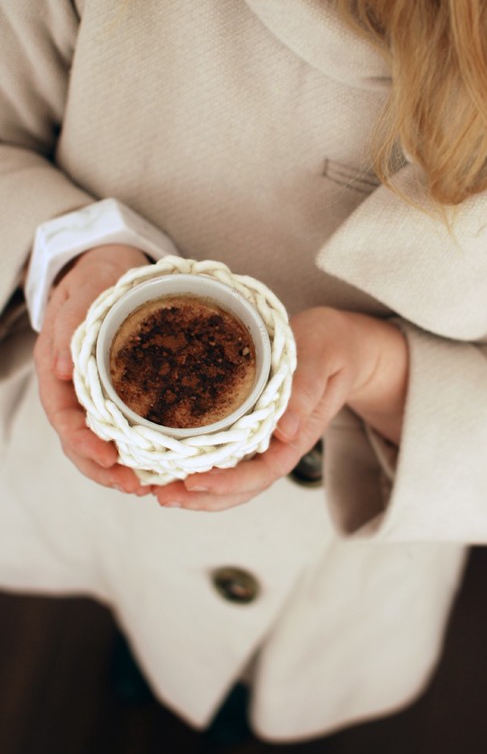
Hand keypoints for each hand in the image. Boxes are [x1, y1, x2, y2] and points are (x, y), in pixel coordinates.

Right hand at [33, 244, 151, 495]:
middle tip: (138, 487)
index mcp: (57, 369)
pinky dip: (138, 450)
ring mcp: (97, 394)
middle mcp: (74, 389)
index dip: (83, 443)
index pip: (63, 418)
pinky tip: (161, 463)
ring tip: (150, 487)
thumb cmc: (97, 277)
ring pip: (101, 442)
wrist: (113, 266)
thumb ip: (71, 326)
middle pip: (80, 442)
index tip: (110, 458)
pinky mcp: (121, 393)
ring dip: (122, 468)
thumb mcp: (85, 290)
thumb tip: (61, 369)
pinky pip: (124, 428)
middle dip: (105, 469)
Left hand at [152, 306, 408, 511]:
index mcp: (297, 435)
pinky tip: (168, 464)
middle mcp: (278, 445)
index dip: (229, 483)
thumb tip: (285, 431)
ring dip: (195, 490)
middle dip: (202, 497)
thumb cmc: (330, 346)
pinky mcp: (249, 426)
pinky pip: (224, 455)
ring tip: (156, 490)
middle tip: (162, 495)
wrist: (337, 342)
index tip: (194, 480)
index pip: (263, 472)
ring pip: (230, 478)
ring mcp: (263, 439)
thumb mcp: (322, 360)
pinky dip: (196, 465)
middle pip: (242, 488)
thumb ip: (307, 390)